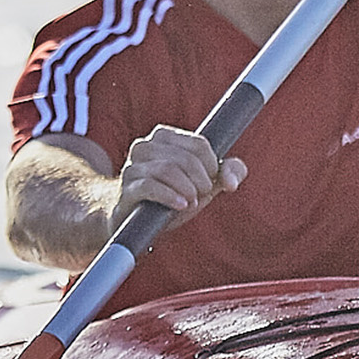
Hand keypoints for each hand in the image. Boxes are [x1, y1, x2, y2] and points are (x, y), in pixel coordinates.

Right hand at [116, 124, 243, 221]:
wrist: (134, 221)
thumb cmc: (171, 196)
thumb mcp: (203, 183)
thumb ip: (227, 172)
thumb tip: (231, 181)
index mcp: (164, 137)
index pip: (198, 144)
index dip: (212, 166)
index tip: (211, 183)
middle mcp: (145, 146)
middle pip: (186, 158)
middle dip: (201, 180)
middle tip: (202, 195)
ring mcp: (132, 166)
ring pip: (168, 169)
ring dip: (187, 189)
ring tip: (191, 202)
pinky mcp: (127, 188)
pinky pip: (150, 186)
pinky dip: (170, 196)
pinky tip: (181, 206)